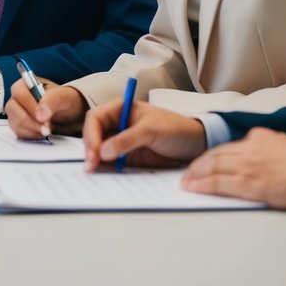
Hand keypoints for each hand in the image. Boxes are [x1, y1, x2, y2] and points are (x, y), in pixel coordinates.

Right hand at [5, 81, 86, 139]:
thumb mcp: (64, 97)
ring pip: (15, 123)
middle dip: (30, 122)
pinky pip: (18, 133)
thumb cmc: (65, 102)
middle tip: (47, 129)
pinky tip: (42, 134)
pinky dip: (31, 136)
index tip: (43, 119)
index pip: (19, 93)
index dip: (30, 107)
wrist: (70, 116)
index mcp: (26, 84)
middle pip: (13, 110)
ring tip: (47, 130)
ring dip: (31, 130)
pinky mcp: (18, 126)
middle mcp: (17, 98)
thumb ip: (52, 101)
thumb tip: (40, 114)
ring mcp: (16, 113)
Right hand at [82, 100, 206, 171]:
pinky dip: (106, 169)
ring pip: (100, 150)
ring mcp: (121, 142)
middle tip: (92, 166)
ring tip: (95, 173)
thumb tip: (103, 151)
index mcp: (120, 109)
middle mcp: (117, 124)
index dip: (91, 135)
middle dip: (90, 149)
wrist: (195, 145)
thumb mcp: (152, 130)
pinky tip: (104, 176)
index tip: (95, 152)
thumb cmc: (176, 128)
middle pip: (93, 135)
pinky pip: (111, 163)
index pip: (95, 119)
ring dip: (96, 161)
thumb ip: (127, 139)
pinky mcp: (127, 157)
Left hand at [180, 128, 285, 209]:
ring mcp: (247, 164)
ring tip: (186, 181)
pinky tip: (193, 188)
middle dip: (199, 164)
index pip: (229, 147)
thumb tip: (261, 155)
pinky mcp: (247, 182)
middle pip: (216, 155)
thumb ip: (269, 148)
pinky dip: (202, 185)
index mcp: (259, 137)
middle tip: (188, 171)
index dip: (214, 156)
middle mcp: (249, 147)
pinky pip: (217, 183)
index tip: (205, 162)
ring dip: (196, 174)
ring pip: (212, 167)